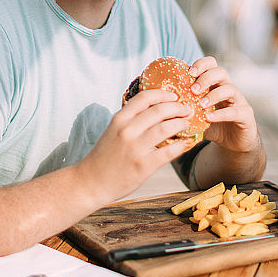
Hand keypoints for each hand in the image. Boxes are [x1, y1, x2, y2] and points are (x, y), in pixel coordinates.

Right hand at [76, 89, 192, 202]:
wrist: (91, 183)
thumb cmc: (104, 156)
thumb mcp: (112, 131)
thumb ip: (130, 120)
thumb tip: (154, 110)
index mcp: (119, 119)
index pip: (145, 97)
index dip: (163, 94)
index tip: (174, 96)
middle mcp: (127, 130)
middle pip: (159, 110)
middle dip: (177, 107)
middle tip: (186, 110)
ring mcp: (136, 148)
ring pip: (166, 128)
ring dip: (181, 124)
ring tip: (186, 124)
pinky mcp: (143, 166)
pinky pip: (169, 152)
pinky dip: (181, 146)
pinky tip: (185, 144)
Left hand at [189, 56, 260, 152]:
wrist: (234, 143)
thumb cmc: (213, 125)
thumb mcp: (196, 115)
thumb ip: (182, 108)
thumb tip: (158, 105)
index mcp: (216, 84)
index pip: (211, 64)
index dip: (201, 64)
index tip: (189, 73)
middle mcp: (228, 88)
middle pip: (221, 72)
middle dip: (205, 78)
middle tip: (193, 90)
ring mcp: (239, 101)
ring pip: (230, 89)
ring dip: (213, 95)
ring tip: (201, 105)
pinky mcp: (246, 115)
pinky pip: (235, 111)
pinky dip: (221, 114)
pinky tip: (209, 118)